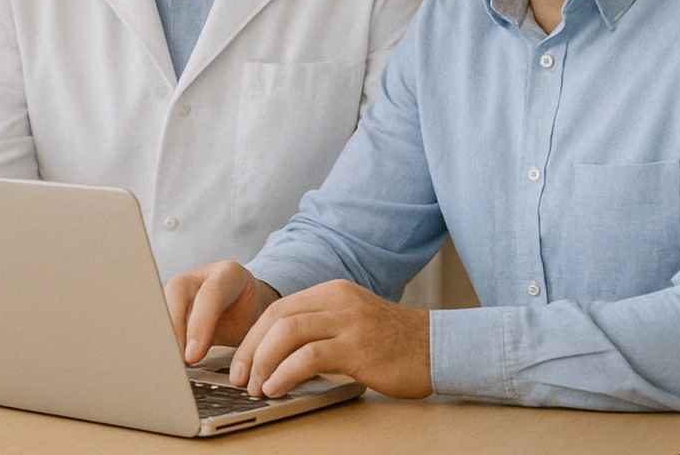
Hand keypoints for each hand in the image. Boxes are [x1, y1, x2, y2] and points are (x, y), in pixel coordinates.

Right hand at [165, 261, 279, 363]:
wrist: (247, 304)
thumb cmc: (250, 316)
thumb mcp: (253, 327)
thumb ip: (242, 342)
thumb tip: (235, 375)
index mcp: (229, 274)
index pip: (211, 295)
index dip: (199, 325)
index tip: (192, 356)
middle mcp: (202, 275)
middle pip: (178, 291)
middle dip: (173, 328)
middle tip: (174, 360)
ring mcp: (183, 284)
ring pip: (163, 301)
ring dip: (162, 333)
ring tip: (166, 361)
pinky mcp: (170, 299)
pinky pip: (160, 314)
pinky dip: (160, 336)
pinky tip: (162, 355)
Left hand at [231, 278, 430, 399]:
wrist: (440, 348)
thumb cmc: (395, 343)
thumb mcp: (353, 322)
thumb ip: (321, 327)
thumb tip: (279, 352)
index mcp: (332, 292)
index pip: (279, 307)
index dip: (254, 335)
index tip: (241, 360)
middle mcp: (337, 300)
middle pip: (276, 316)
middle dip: (251, 348)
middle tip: (239, 376)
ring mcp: (348, 321)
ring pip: (287, 332)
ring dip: (264, 361)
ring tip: (256, 386)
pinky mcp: (358, 347)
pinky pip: (309, 356)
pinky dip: (285, 373)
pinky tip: (278, 388)